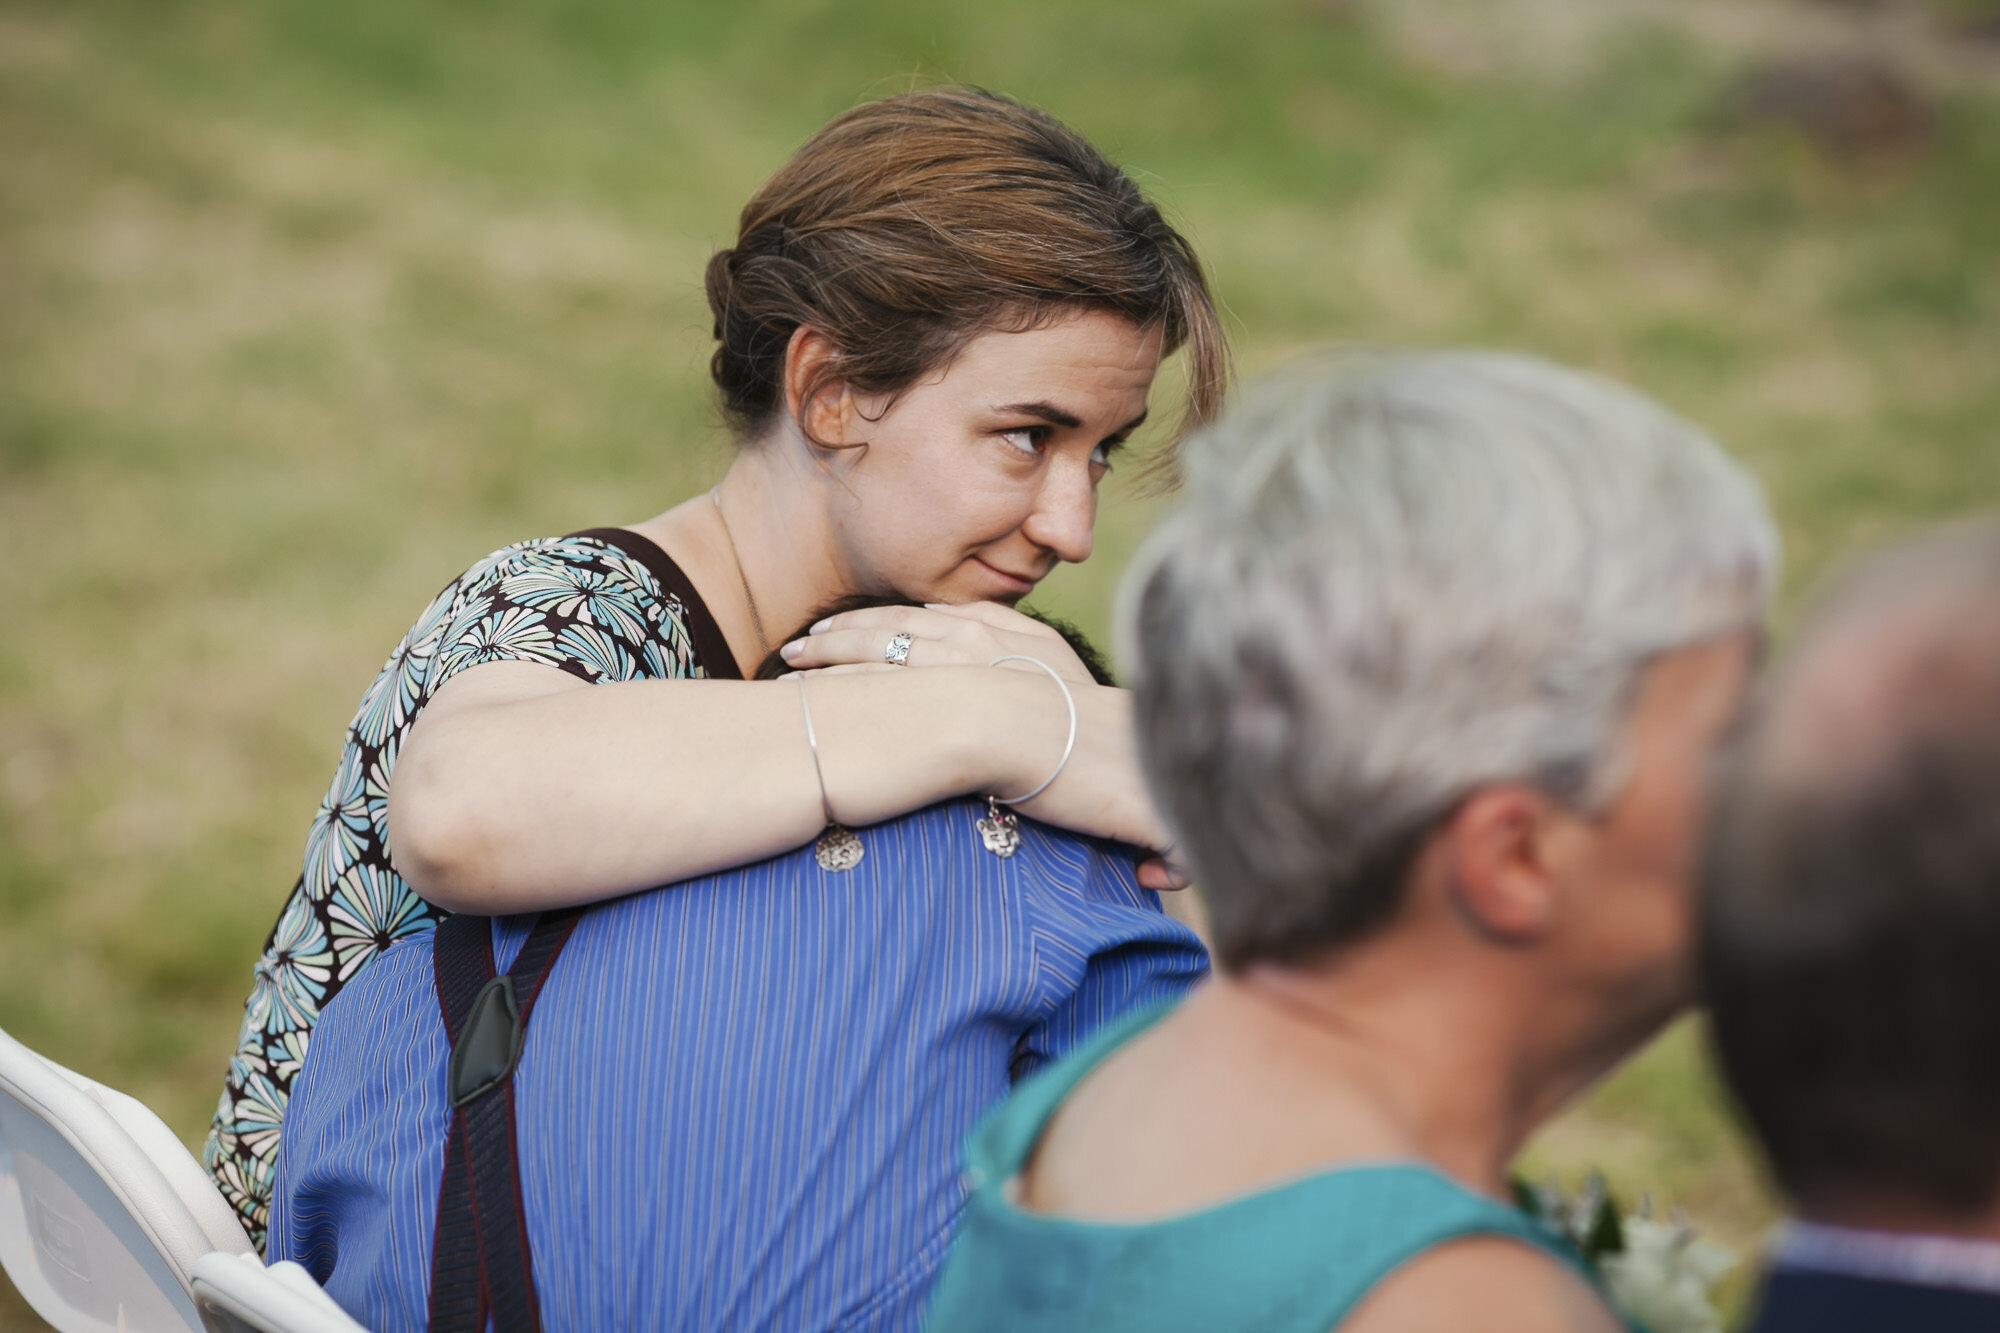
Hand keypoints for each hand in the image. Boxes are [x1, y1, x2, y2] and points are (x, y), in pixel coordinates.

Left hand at [777, 602, 1096, 683]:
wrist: (1109, 745)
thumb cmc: (1087, 710)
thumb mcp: (1053, 657)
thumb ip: (1011, 632)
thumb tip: (966, 619)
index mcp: (988, 627)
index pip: (914, 618)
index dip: (871, 622)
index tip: (836, 631)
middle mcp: (963, 639)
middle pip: (883, 628)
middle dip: (836, 638)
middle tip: (798, 650)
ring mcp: (950, 670)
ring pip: (872, 654)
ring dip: (826, 662)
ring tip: (790, 675)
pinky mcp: (940, 706)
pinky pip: (877, 691)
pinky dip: (839, 691)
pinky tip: (810, 701)